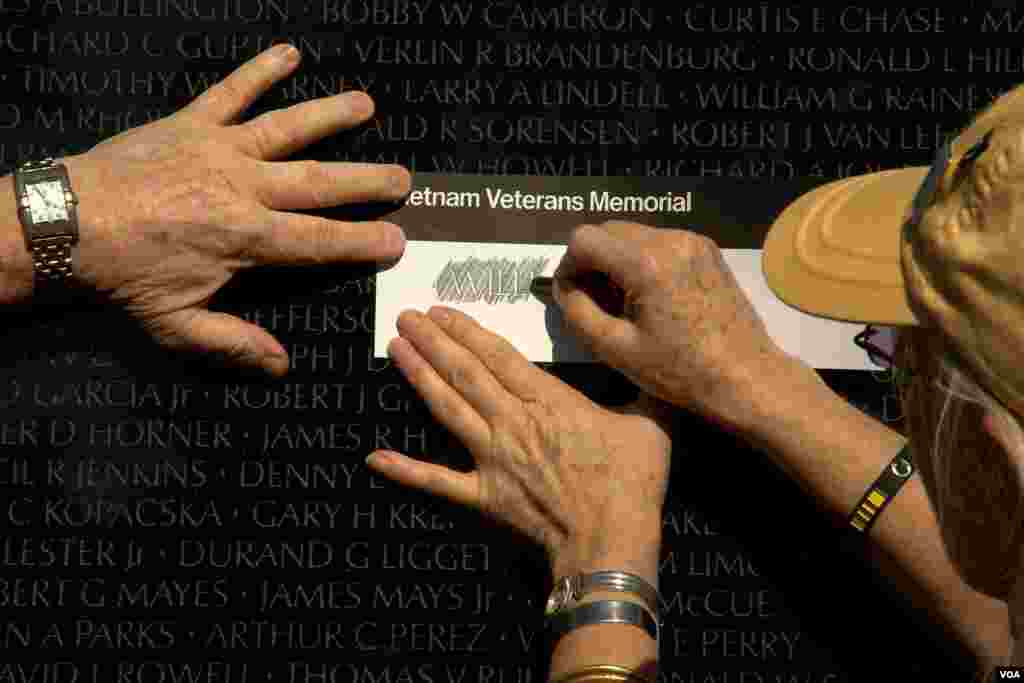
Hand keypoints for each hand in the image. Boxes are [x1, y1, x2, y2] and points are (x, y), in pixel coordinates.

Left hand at [64, 44, 409, 376]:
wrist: (68, 223)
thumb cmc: (123, 276)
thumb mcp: (177, 324)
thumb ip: (234, 342)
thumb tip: (281, 366)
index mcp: (246, 238)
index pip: (320, 241)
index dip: (364, 242)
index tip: (398, 240)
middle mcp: (244, 188)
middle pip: (319, 183)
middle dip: (367, 182)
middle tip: (403, 180)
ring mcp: (220, 151)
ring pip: (287, 130)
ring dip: (330, 116)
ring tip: (366, 106)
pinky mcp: (192, 124)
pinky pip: (231, 92)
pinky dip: (259, 71)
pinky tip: (289, 53)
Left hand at [365, 306, 671, 584]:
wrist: (610, 542)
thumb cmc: (633, 483)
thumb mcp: (652, 423)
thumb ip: (645, 386)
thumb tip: (654, 357)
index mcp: (548, 401)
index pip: (498, 356)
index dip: (466, 331)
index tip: (441, 311)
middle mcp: (511, 422)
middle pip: (464, 374)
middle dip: (433, 342)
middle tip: (406, 316)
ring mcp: (491, 459)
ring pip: (447, 409)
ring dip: (419, 377)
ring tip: (395, 348)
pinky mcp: (482, 495)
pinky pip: (438, 481)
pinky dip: (406, 470)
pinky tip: (375, 456)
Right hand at [553, 221, 789, 432]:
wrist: (745, 377)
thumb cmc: (680, 371)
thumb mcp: (615, 349)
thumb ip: (577, 312)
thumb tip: (565, 287)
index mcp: (646, 263)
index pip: (584, 239)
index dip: (568, 266)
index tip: (571, 296)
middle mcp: (670, 240)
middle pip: (607, 231)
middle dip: (591, 262)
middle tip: (594, 302)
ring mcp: (693, 241)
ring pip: (632, 235)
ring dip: (616, 261)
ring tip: (623, 303)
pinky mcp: (706, 250)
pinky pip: (659, 243)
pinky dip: (642, 262)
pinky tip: (650, 298)